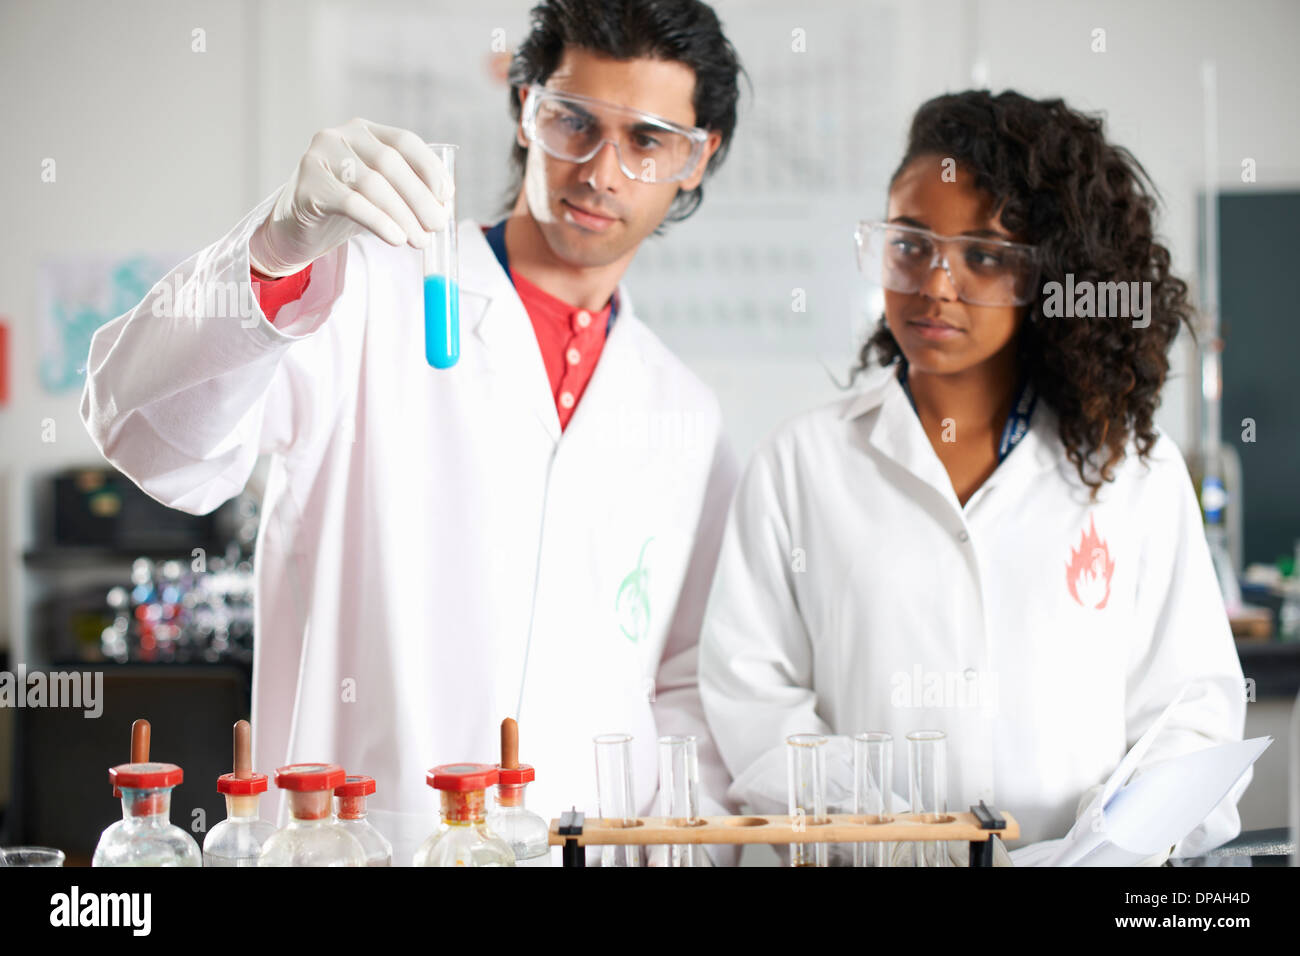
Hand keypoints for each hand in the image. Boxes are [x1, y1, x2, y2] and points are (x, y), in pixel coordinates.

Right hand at [249, 118, 453, 276]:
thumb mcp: (379, 192)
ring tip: (420, 241)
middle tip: (437, 226)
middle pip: (390, 163)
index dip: (430, 168)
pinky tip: (396, 239)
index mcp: (364, 131)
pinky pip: (352, 203)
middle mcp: (340, 136)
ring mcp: (320, 158)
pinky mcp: (309, 186)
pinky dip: (380, 222)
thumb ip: (407, 190)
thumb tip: (444, 206)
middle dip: (420, 198)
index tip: (446, 197)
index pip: (404, 141)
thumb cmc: (345, 208)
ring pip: (373, 184)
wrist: (297, 228)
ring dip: (404, 216)